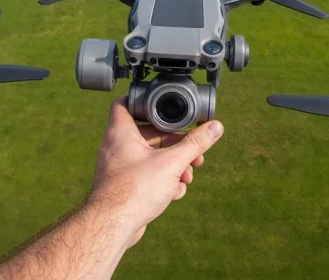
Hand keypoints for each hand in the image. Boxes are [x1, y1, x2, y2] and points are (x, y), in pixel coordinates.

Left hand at [89, 97, 223, 247]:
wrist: (113, 225)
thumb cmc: (134, 190)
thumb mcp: (173, 162)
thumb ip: (195, 144)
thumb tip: (215, 127)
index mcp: (121, 132)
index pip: (126, 103)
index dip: (145, 102)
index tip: (165, 107)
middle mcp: (115, 147)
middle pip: (149, 134)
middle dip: (175, 145)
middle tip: (193, 152)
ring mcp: (118, 167)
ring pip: (150, 157)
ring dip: (173, 166)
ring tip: (187, 177)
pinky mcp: (123, 186)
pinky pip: (145, 176)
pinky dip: (162, 181)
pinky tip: (175, 192)